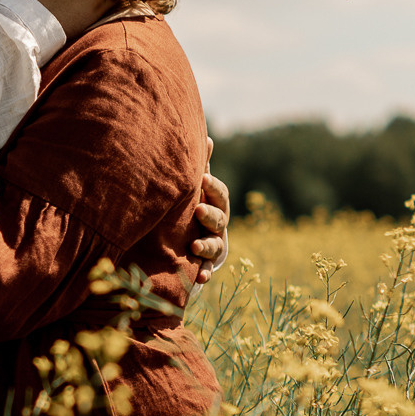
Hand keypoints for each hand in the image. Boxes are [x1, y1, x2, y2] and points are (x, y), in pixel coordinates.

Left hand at [191, 138, 229, 284]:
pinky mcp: (206, 262)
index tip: (201, 179)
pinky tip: (200, 279)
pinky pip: (207, 269)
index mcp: (216, 202)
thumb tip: (207, 136)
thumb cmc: (198, 202)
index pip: (219, 193)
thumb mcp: (200, 185)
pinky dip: (205, 274)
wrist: (199, 235)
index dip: (212, 187)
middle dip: (209, 215)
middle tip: (197, 210)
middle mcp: (218, 224)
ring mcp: (214, 244)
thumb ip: (202, 165)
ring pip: (214, 245)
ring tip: (195, 246)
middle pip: (218, 219)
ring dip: (206, 246)